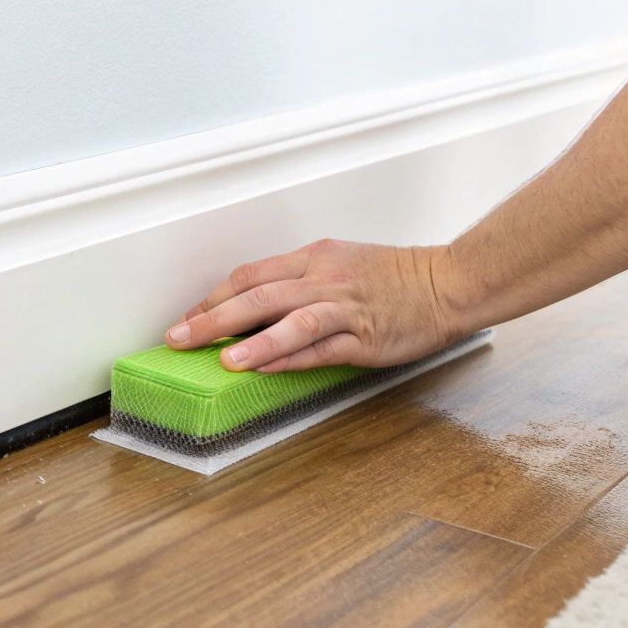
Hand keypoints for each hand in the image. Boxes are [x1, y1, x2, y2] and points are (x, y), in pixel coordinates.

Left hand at [164, 239, 468, 372]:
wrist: (448, 283)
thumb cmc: (394, 278)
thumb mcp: (340, 266)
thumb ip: (298, 284)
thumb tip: (253, 309)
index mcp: (314, 258)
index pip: (251, 275)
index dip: (214, 297)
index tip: (189, 316)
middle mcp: (325, 279)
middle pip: (258, 295)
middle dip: (212, 317)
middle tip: (178, 337)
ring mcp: (345, 308)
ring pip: (291, 320)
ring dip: (253, 341)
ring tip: (222, 359)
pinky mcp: (365, 337)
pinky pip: (322, 348)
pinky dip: (292, 358)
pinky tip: (267, 368)